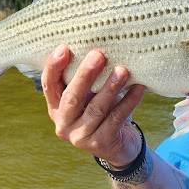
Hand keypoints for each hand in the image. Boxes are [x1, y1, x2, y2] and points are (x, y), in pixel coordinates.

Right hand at [41, 46, 145, 166]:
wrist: (118, 146)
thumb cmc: (102, 110)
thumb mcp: (88, 95)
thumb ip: (86, 77)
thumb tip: (100, 42)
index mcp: (56, 107)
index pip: (49, 85)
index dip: (54, 67)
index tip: (64, 48)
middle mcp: (64, 123)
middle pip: (72, 97)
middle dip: (85, 75)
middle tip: (99, 55)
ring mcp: (81, 136)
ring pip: (96, 108)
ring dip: (111, 87)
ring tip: (123, 70)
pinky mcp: (100, 143)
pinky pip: (116, 118)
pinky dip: (129, 102)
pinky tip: (139, 88)